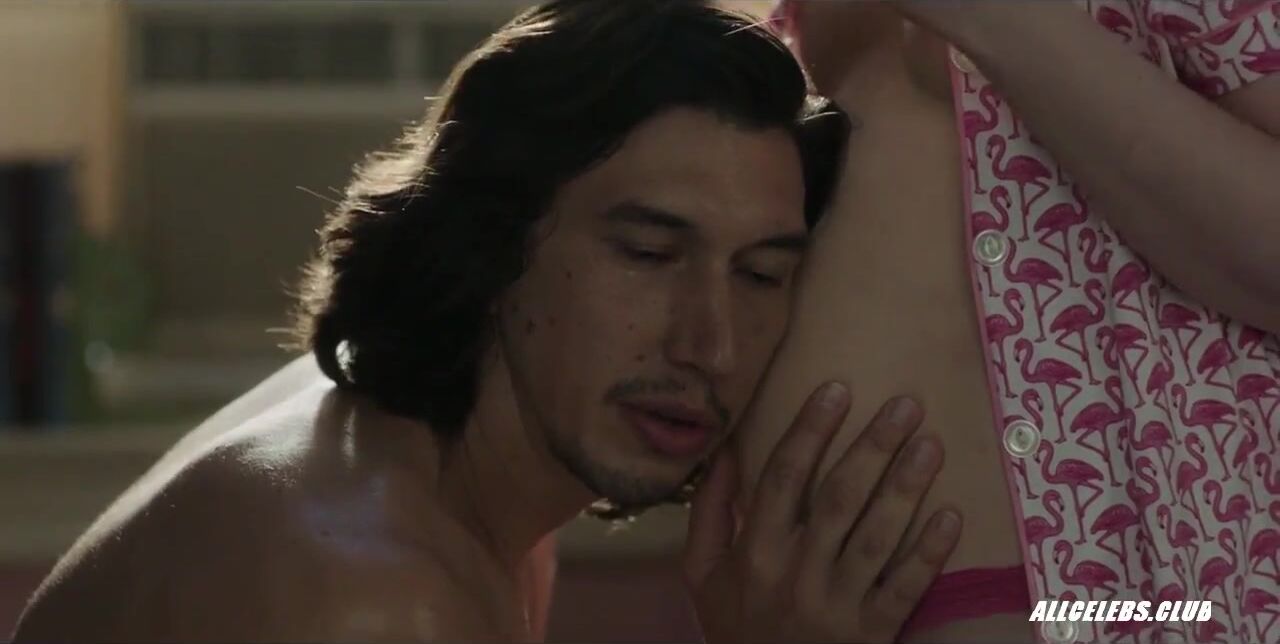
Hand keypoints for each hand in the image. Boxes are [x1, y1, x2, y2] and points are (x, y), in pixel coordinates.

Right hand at [683, 383, 960, 643]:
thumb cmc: (735, 626)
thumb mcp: (702, 572)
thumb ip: (710, 511)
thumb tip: (725, 447)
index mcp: (752, 551)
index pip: (783, 477)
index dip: (810, 430)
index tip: (837, 389)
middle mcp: (794, 574)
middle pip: (839, 498)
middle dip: (873, 447)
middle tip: (906, 404)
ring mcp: (835, 606)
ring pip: (876, 538)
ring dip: (906, 488)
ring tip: (931, 445)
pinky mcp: (870, 635)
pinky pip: (904, 590)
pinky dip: (928, 554)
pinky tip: (951, 516)